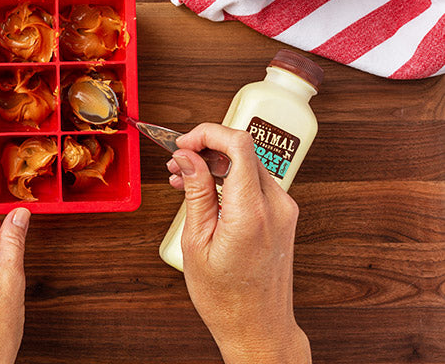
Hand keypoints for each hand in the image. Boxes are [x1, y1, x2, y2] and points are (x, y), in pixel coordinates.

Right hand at [166, 124, 310, 363]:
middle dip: (207, 148)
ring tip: (184, 179)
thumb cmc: (226, 297)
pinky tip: (205, 191)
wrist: (258, 328)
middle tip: (176, 162)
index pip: (239, 144)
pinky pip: (255, 182)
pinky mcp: (282, 215)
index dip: (208, 133)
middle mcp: (275, 206)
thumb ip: (195, 192)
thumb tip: (187, 157)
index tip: (183, 142)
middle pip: (244, 150)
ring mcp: (283, 210)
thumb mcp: (197, 242)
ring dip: (216, 164)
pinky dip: (229, 179)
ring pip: (248, 164)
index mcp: (252, 212)